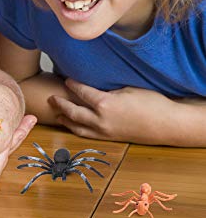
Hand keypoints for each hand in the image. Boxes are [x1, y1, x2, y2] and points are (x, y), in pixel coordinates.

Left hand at [48, 78, 177, 143]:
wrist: (167, 125)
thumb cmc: (151, 103)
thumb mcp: (126, 88)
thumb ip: (107, 88)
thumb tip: (94, 85)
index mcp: (104, 103)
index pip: (81, 92)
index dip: (71, 84)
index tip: (65, 79)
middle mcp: (100, 120)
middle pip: (73, 111)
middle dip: (60, 104)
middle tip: (51, 97)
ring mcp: (104, 131)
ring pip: (77, 127)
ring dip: (65, 120)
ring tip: (56, 114)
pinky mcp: (110, 138)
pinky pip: (88, 135)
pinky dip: (77, 129)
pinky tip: (73, 126)